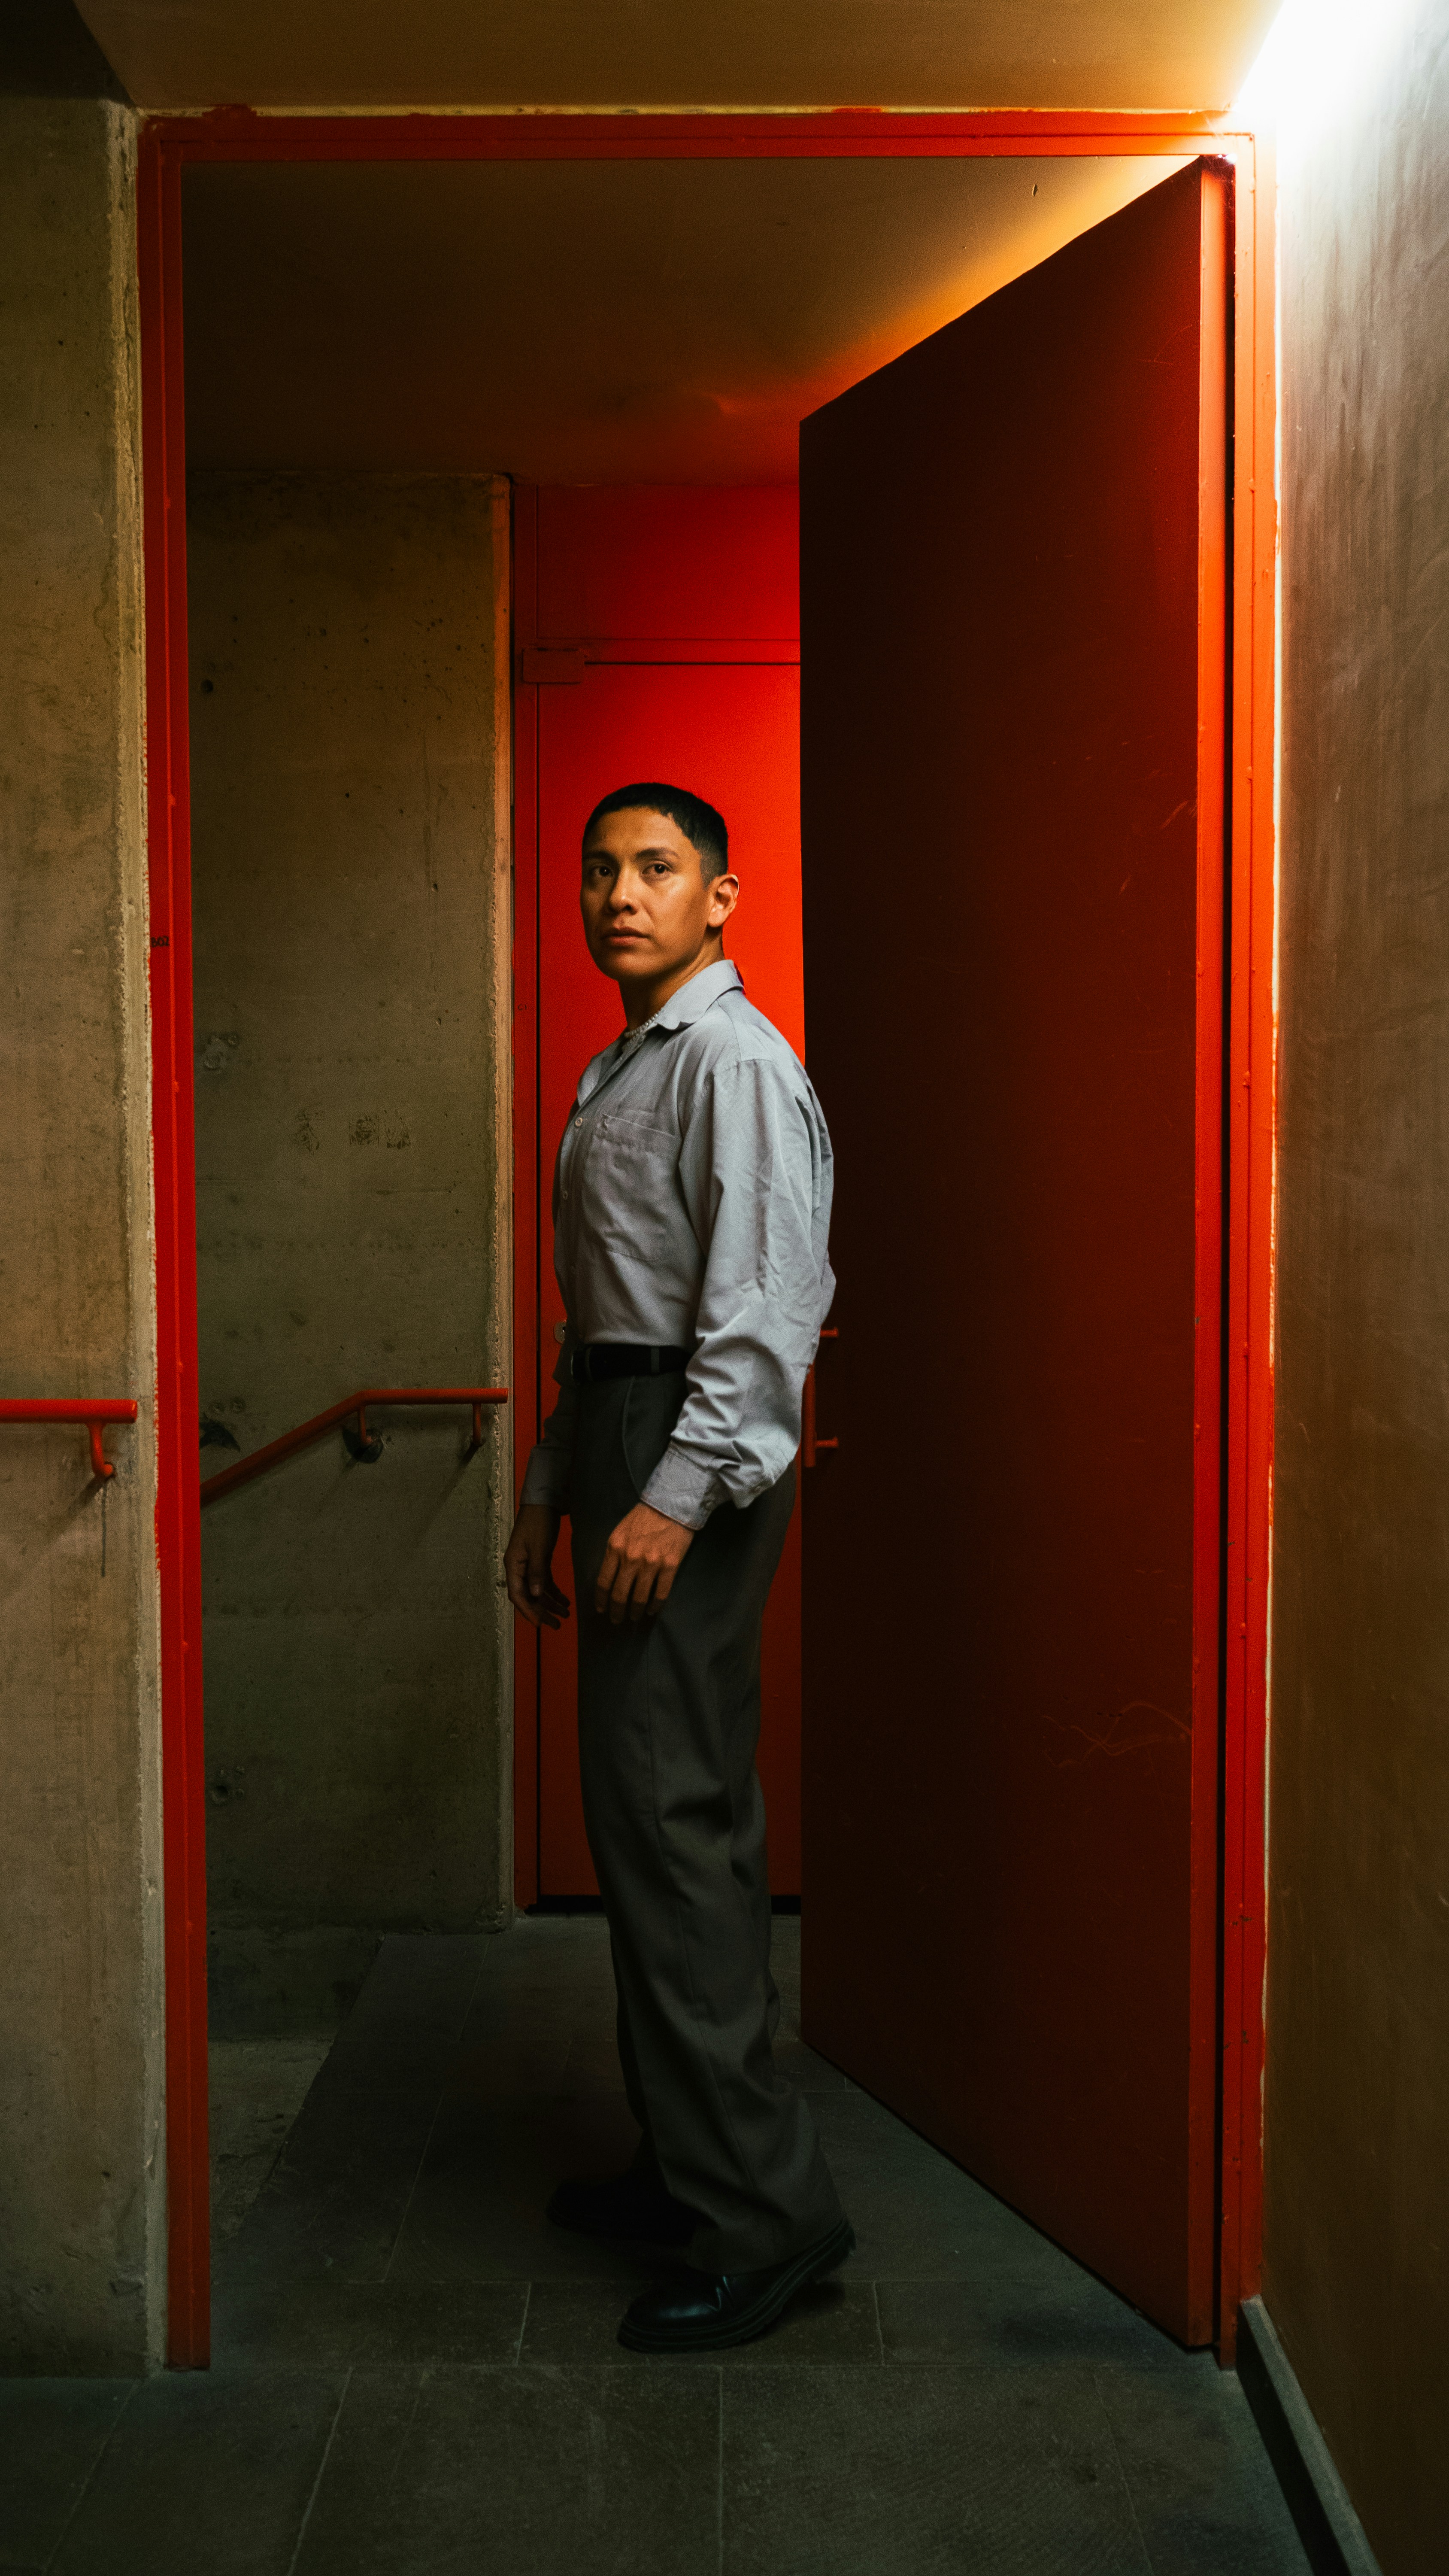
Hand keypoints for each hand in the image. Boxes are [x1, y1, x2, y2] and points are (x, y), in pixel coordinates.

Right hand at [503, 1503, 570, 1629]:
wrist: (544, 1502)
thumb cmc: (539, 1523)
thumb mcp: (539, 1547)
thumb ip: (537, 1572)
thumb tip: (535, 1596)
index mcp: (513, 1565)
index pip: (518, 1595)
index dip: (529, 1612)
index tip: (541, 1625)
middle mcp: (518, 1568)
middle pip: (528, 1597)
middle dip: (542, 1612)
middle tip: (557, 1625)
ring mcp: (528, 1565)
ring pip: (537, 1591)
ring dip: (550, 1603)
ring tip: (565, 1615)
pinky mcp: (539, 1560)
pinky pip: (544, 1581)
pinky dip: (554, 1592)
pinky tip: (565, 1600)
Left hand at [595, 1502, 693, 1624]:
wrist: (671, 1505)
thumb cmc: (643, 1518)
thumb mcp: (620, 1532)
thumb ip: (613, 1554)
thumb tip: (610, 1579)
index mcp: (615, 1548)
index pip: (603, 1582)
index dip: (601, 1600)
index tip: (601, 1610)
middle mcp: (631, 1558)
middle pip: (620, 1594)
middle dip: (616, 1611)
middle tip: (616, 1620)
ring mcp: (651, 1563)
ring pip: (640, 1597)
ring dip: (636, 1612)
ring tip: (635, 1617)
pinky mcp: (670, 1565)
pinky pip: (661, 1593)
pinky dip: (655, 1606)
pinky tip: (652, 1610)